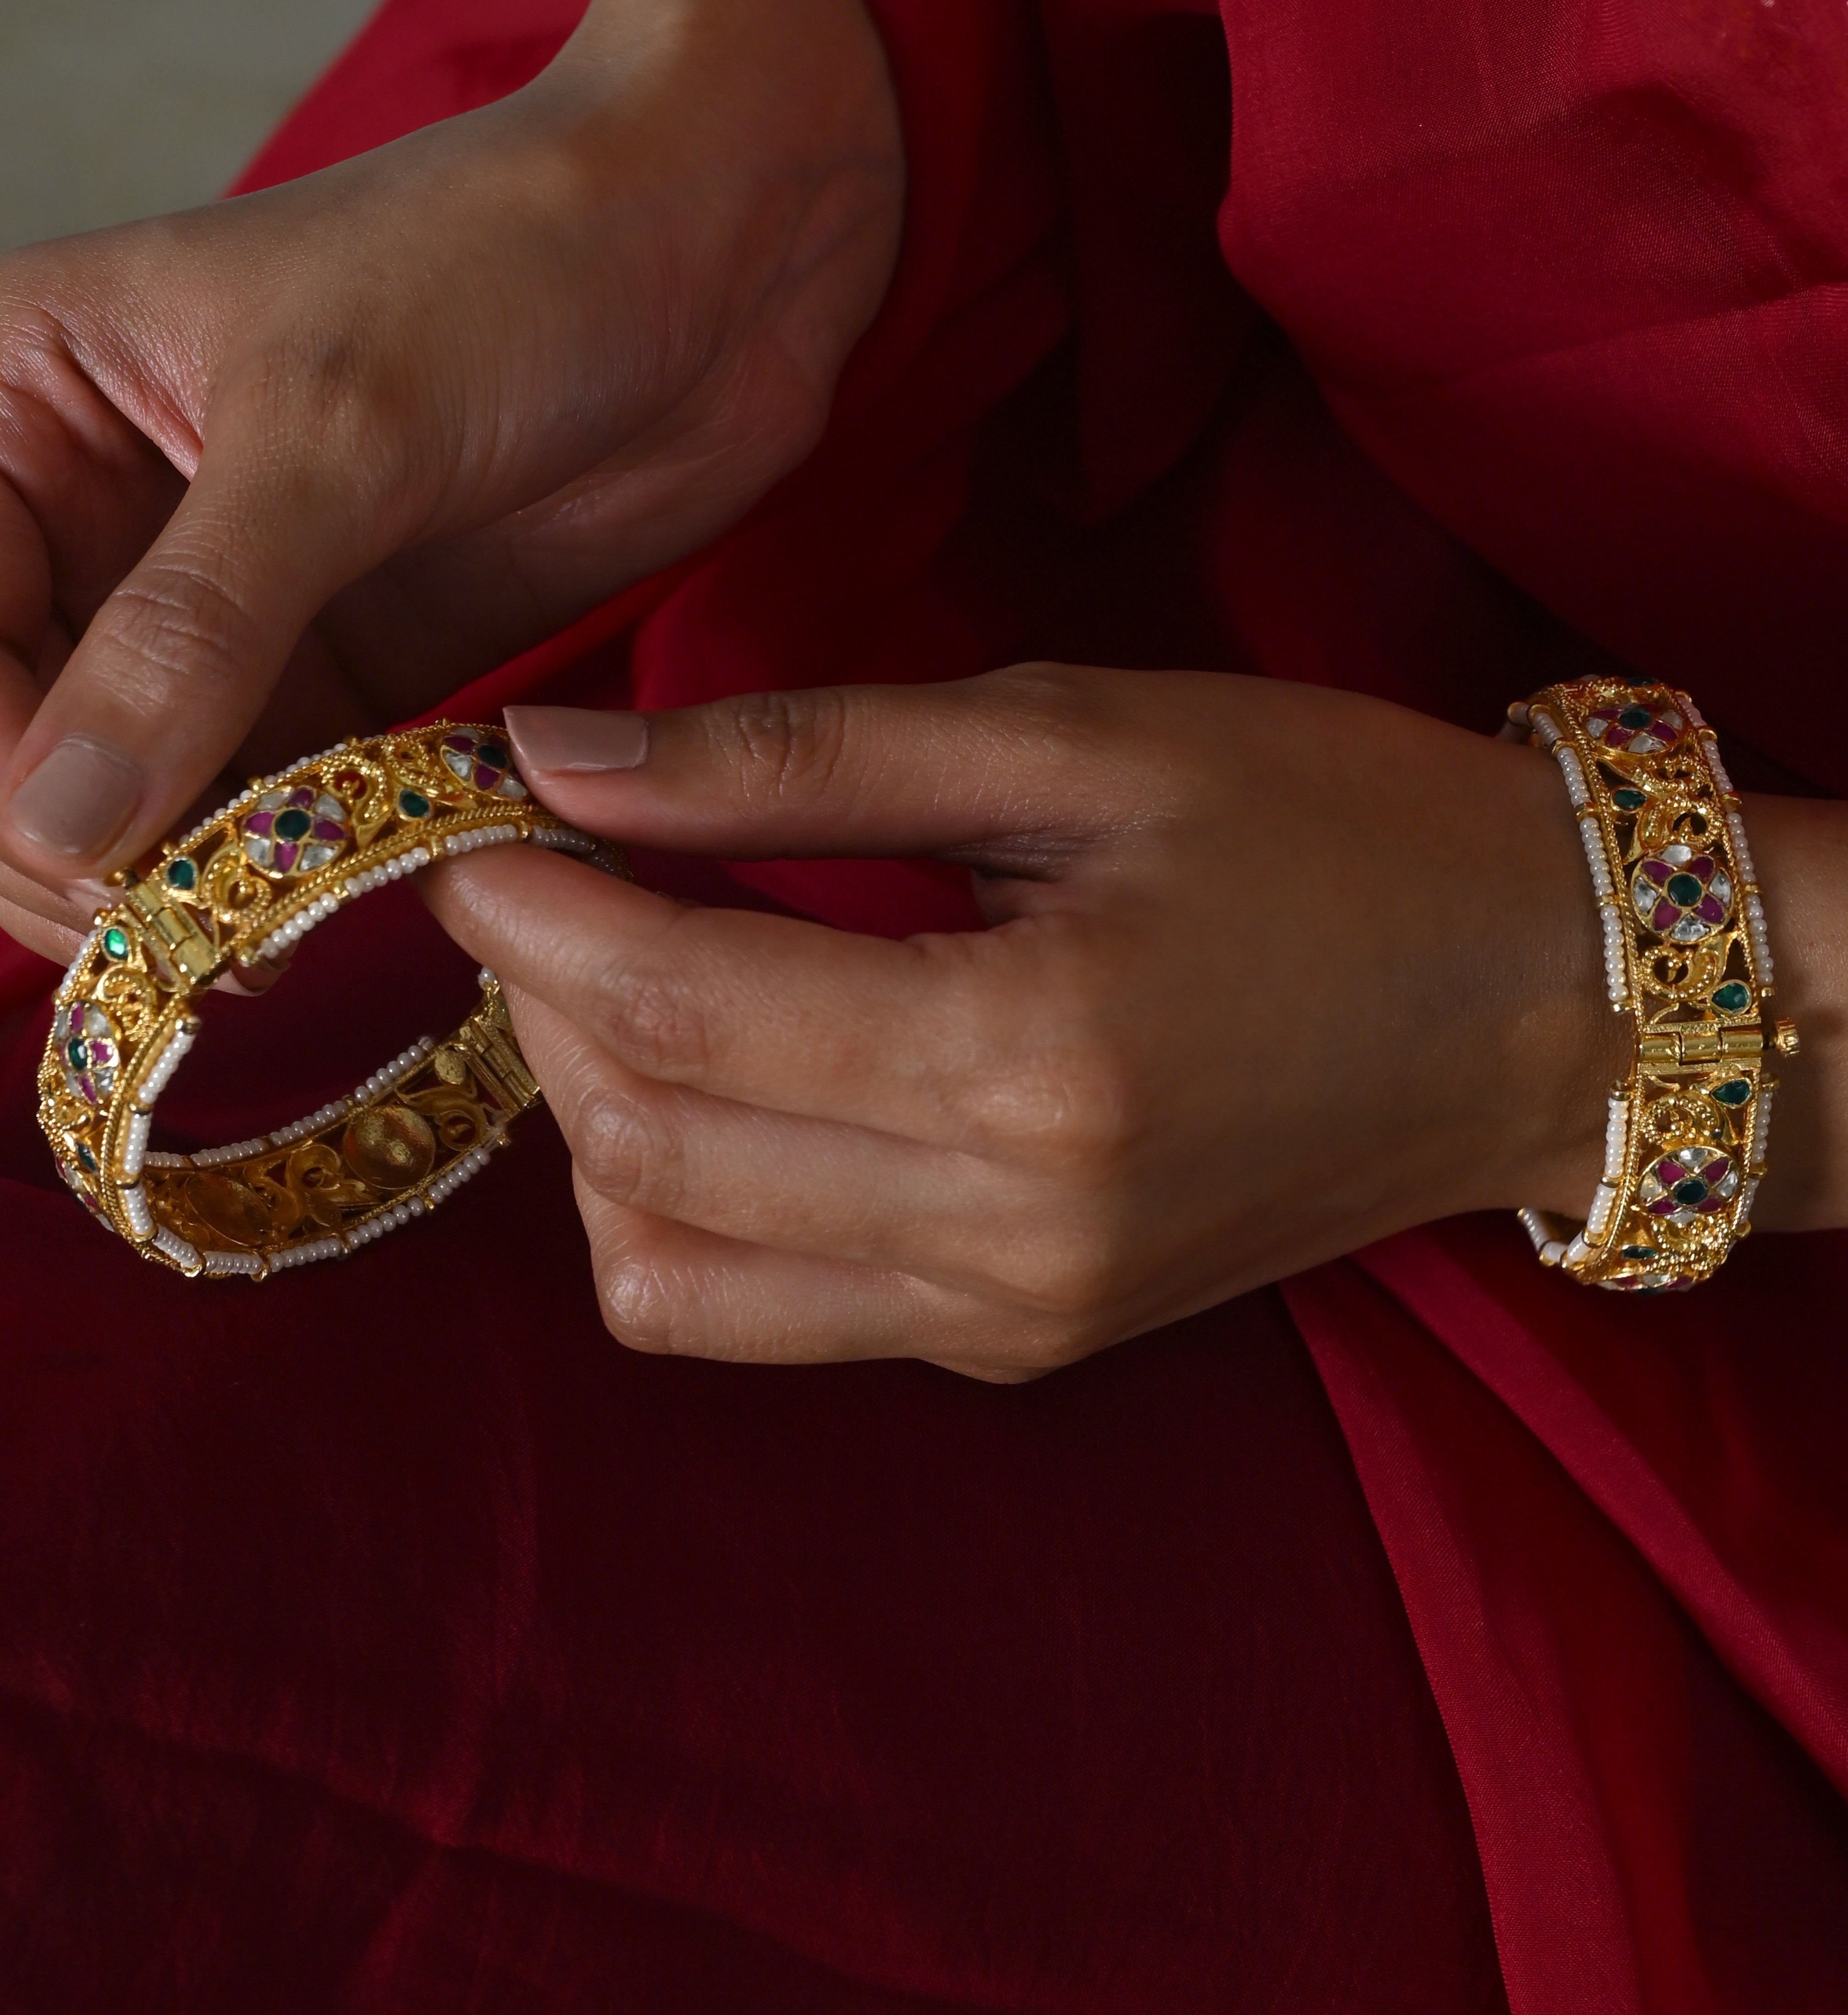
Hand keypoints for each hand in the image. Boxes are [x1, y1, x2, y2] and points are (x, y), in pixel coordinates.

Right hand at [0, 0, 902, 961]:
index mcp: (16, 397)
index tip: (75, 862)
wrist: (714, 249)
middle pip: (11, 729)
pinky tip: (311, 913)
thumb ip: (191, 628)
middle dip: (61, 847)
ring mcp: (207, 599)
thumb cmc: (506, 260)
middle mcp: (86, 507)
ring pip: (121, 789)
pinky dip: (273, 866)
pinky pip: (254, 800)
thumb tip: (57, 821)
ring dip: (166, 882)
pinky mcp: (327, 664)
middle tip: (167, 935)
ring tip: (246, 945)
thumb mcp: (333, 430)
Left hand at [427, 666, 1644, 1378]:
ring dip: (596, 1110)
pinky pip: (762, 1309)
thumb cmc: (1339, 826)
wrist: (1540, 1002)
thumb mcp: (1081, 738)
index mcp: (1030, 1063)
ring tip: (634, 961)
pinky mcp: (1019, 1342)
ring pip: (666, 1265)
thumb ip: (805, 759)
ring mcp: (1009, 1317)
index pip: (674, 1008)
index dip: (526, 907)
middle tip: (541, 860)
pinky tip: (733, 1064)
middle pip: (643, 1141)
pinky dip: (685, 1196)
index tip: (464, 811)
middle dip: (536, 996)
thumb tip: (563, 758)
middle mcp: (1005, 1236)